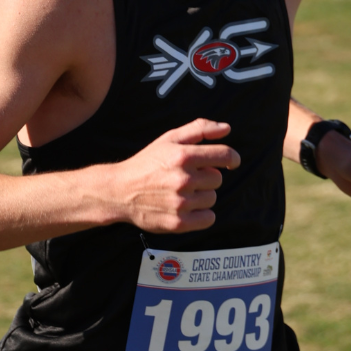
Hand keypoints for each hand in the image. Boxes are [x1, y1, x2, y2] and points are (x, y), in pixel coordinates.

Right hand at [113, 120, 240, 231]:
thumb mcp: (169, 139)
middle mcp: (183, 179)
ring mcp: (180, 202)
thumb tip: (227, 128)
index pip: (225, 155)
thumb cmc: (147, 163)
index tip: (230, 162)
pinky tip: (185, 208)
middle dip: (206, 177)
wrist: (118, 191)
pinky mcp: (178, 222)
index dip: (232, 158)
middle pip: (217, 179)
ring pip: (212, 199)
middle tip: (186, 178)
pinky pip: (208, 219)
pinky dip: (201, 215)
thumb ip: (199, 129)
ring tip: (180, 192)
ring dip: (201, 196)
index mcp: (183, 156)